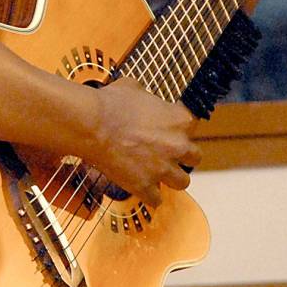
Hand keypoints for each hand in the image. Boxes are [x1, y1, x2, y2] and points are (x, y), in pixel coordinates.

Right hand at [84, 77, 200, 207]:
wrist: (92, 125)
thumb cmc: (110, 104)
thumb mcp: (133, 87)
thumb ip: (146, 97)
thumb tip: (141, 97)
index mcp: (179, 120)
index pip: (192, 125)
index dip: (178, 127)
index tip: (169, 128)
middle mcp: (177, 146)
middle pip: (195, 157)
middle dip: (183, 156)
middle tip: (168, 153)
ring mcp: (162, 169)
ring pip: (182, 182)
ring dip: (171, 178)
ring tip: (159, 174)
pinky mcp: (145, 186)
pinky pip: (156, 199)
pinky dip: (150, 196)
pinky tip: (143, 189)